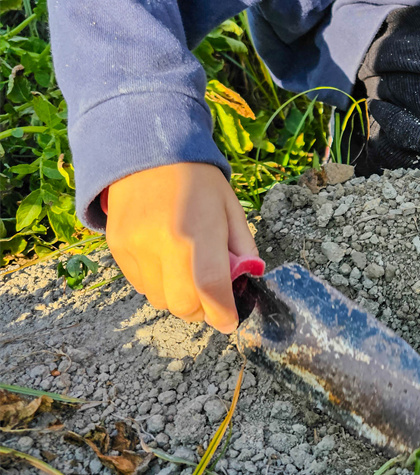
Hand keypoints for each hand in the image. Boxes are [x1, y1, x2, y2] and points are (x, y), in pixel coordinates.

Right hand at [105, 162, 257, 332]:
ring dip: (177, 297)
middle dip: (200, 311)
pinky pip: (140, 285)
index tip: (229, 322)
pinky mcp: (117, 247)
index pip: (210, 288)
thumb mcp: (231, 208)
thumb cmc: (198, 182)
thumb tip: (247, 279)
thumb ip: (242, 248)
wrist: (148, 153)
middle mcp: (163, 243)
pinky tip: (165, 259)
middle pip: (181, 305)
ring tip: (186, 270)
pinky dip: (157, 283)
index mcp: (199, 230)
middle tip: (210, 299)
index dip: (222, 314)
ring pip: (159, 299)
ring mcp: (135, 246)